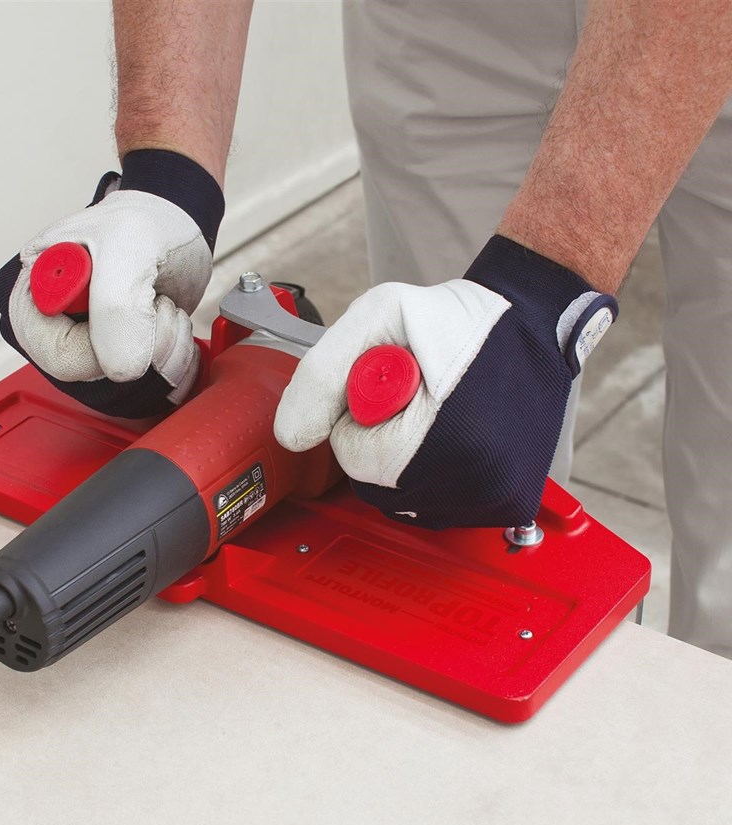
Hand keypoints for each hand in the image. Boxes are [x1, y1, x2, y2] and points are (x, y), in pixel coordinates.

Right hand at [0, 149, 223, 418]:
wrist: (177, 222)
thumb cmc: (144, 221)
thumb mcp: (128, 246)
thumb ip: (115, 307)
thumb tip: (119, 369)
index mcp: (36, 296)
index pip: (59, 358)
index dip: (105, 347)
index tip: (136, 308)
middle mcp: (57, 326)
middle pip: (97, 378)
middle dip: (144, 347)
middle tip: (158, 304)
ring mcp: (91, 345)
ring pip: (129, 386)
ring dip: (166, 352)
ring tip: (165, 306)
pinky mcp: (123, 355)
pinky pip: (151, 385)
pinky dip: (176, 360)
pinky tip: (172, 324)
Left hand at [274, 236, 617, 529]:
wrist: (535, 322)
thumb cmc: (460, 319)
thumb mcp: (378, 318)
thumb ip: (322, 376)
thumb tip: (290, 436)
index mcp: (449, 442)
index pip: (358, 460)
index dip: (360, 420)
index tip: (388, 389)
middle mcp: (479, 483)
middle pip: (380, 487)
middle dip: (380, 443)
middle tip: (415, 400)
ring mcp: (496, 500)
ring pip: (407, 502)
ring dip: (406, 463)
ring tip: (439, 415)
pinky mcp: (507, 504)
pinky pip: (441, 506)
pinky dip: (436, 477)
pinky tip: (454, 438)